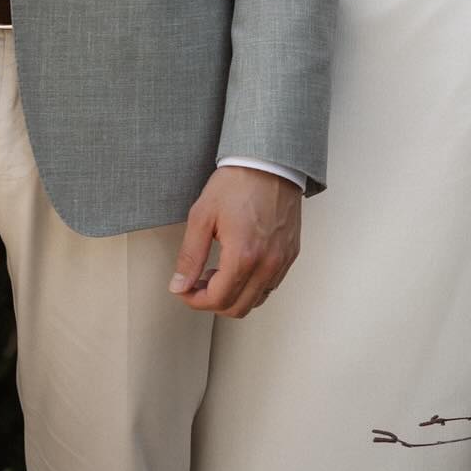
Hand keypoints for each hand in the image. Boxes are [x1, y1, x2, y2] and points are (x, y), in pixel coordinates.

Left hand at [169, 166, 300, 317]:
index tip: (185, 290)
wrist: (269, 162)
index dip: (195, 301)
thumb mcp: (202, 216)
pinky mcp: (291, 254)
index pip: (218, 299)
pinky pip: (271, 285)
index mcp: (243, 255)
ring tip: (218, 273)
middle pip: (238, 308)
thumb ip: (190, 256)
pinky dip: (252, 287)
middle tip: (198, 283)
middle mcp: (267, 263)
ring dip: (233, 296)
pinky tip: (238, 266)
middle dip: (212, 301)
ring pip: (256, 300)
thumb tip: (179, 285)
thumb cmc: (237, 183)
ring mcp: (282, 260)